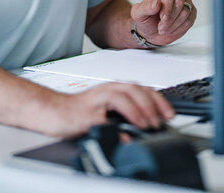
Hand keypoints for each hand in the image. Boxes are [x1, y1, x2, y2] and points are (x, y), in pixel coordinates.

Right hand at [40, 82, 174, 137]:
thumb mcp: (107, 110)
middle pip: (134, 90)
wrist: (53, 111)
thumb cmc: (79, 111)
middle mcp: (106, 91)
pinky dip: (116, 125)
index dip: (159, 100)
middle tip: (160, 121)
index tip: (170, 114)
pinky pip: (104, 119)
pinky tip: (125, 133)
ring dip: (137, 111)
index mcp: (114, 89)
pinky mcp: (86, 115)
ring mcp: (96, 101)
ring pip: (121, 97)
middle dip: (151, 105)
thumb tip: (147, 126)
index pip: (142, 89)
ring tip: (146, 125)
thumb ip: (126, 114)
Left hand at [130, 0, 195, 46]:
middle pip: (179, 2)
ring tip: (164, 28)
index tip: (162, 17)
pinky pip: (190, 20)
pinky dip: (180, 28)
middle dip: (169, 18)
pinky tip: (172, 29)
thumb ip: (145, 8)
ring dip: (173, 25)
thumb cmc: (145, 20)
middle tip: (160, 26)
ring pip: (185, 12)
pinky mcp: (191, 12)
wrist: (152, 32)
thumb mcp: (138, 14)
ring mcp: (185, 1)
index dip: (167, 6)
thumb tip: (156, 3)